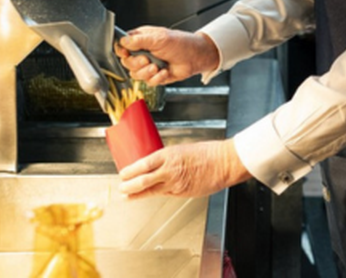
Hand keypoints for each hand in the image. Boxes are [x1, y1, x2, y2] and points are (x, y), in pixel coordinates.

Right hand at [114, 26, 219, 85]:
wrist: (195, 57)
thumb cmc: (181, 43)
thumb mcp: (159, 38)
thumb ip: (140, 40)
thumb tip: (123, 41)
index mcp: (141, 39)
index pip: (122, 45)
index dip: (122, 51)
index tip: (126, 53)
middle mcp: (143, 52)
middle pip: (126, 62)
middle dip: (136, 63)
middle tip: (147, 60)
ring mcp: (148, 65)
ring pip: (135, 74)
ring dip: (146, 72)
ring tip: (157, 66)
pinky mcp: (155, 76)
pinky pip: (148, 82)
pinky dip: (156, 78)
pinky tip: (165, 71)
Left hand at [118, 140, 250, 198]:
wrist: (224, 163)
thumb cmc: (207, 153)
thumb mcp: (182, 149)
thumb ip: (168, 158)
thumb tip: (156, 164)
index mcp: (168, 155)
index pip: (142, 164)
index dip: (129, 171)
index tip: (123, 174)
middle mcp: (170, 170)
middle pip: (142, 181)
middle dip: (128, 186)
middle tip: (121, 188)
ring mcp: (175, 184)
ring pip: (151, 191)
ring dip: (136, 195)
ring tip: (128, 196)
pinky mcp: (182, 193)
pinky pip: (165, 194)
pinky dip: (155, 195)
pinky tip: (150, 195)